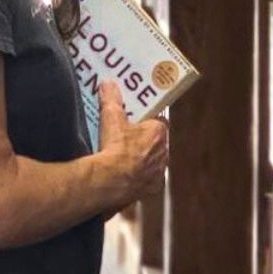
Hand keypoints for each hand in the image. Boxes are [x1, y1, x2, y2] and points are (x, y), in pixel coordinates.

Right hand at [96, 81, 168, 206]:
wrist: (111, 181)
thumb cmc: (115, 148)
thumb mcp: (110, 117)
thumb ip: (111, 98)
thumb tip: (108, 84)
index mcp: (159, 132)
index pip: (157, 121)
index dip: (146, 120)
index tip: (136, 118)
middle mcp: (164, 152)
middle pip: (155, 142)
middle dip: (143, 140)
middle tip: (127, 137)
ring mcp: (159, 171)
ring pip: (153, 162)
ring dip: (143, 160)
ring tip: (124, 158)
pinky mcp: (153, 188)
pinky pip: (148, 180)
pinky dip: (140, 178)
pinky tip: (126, 176)